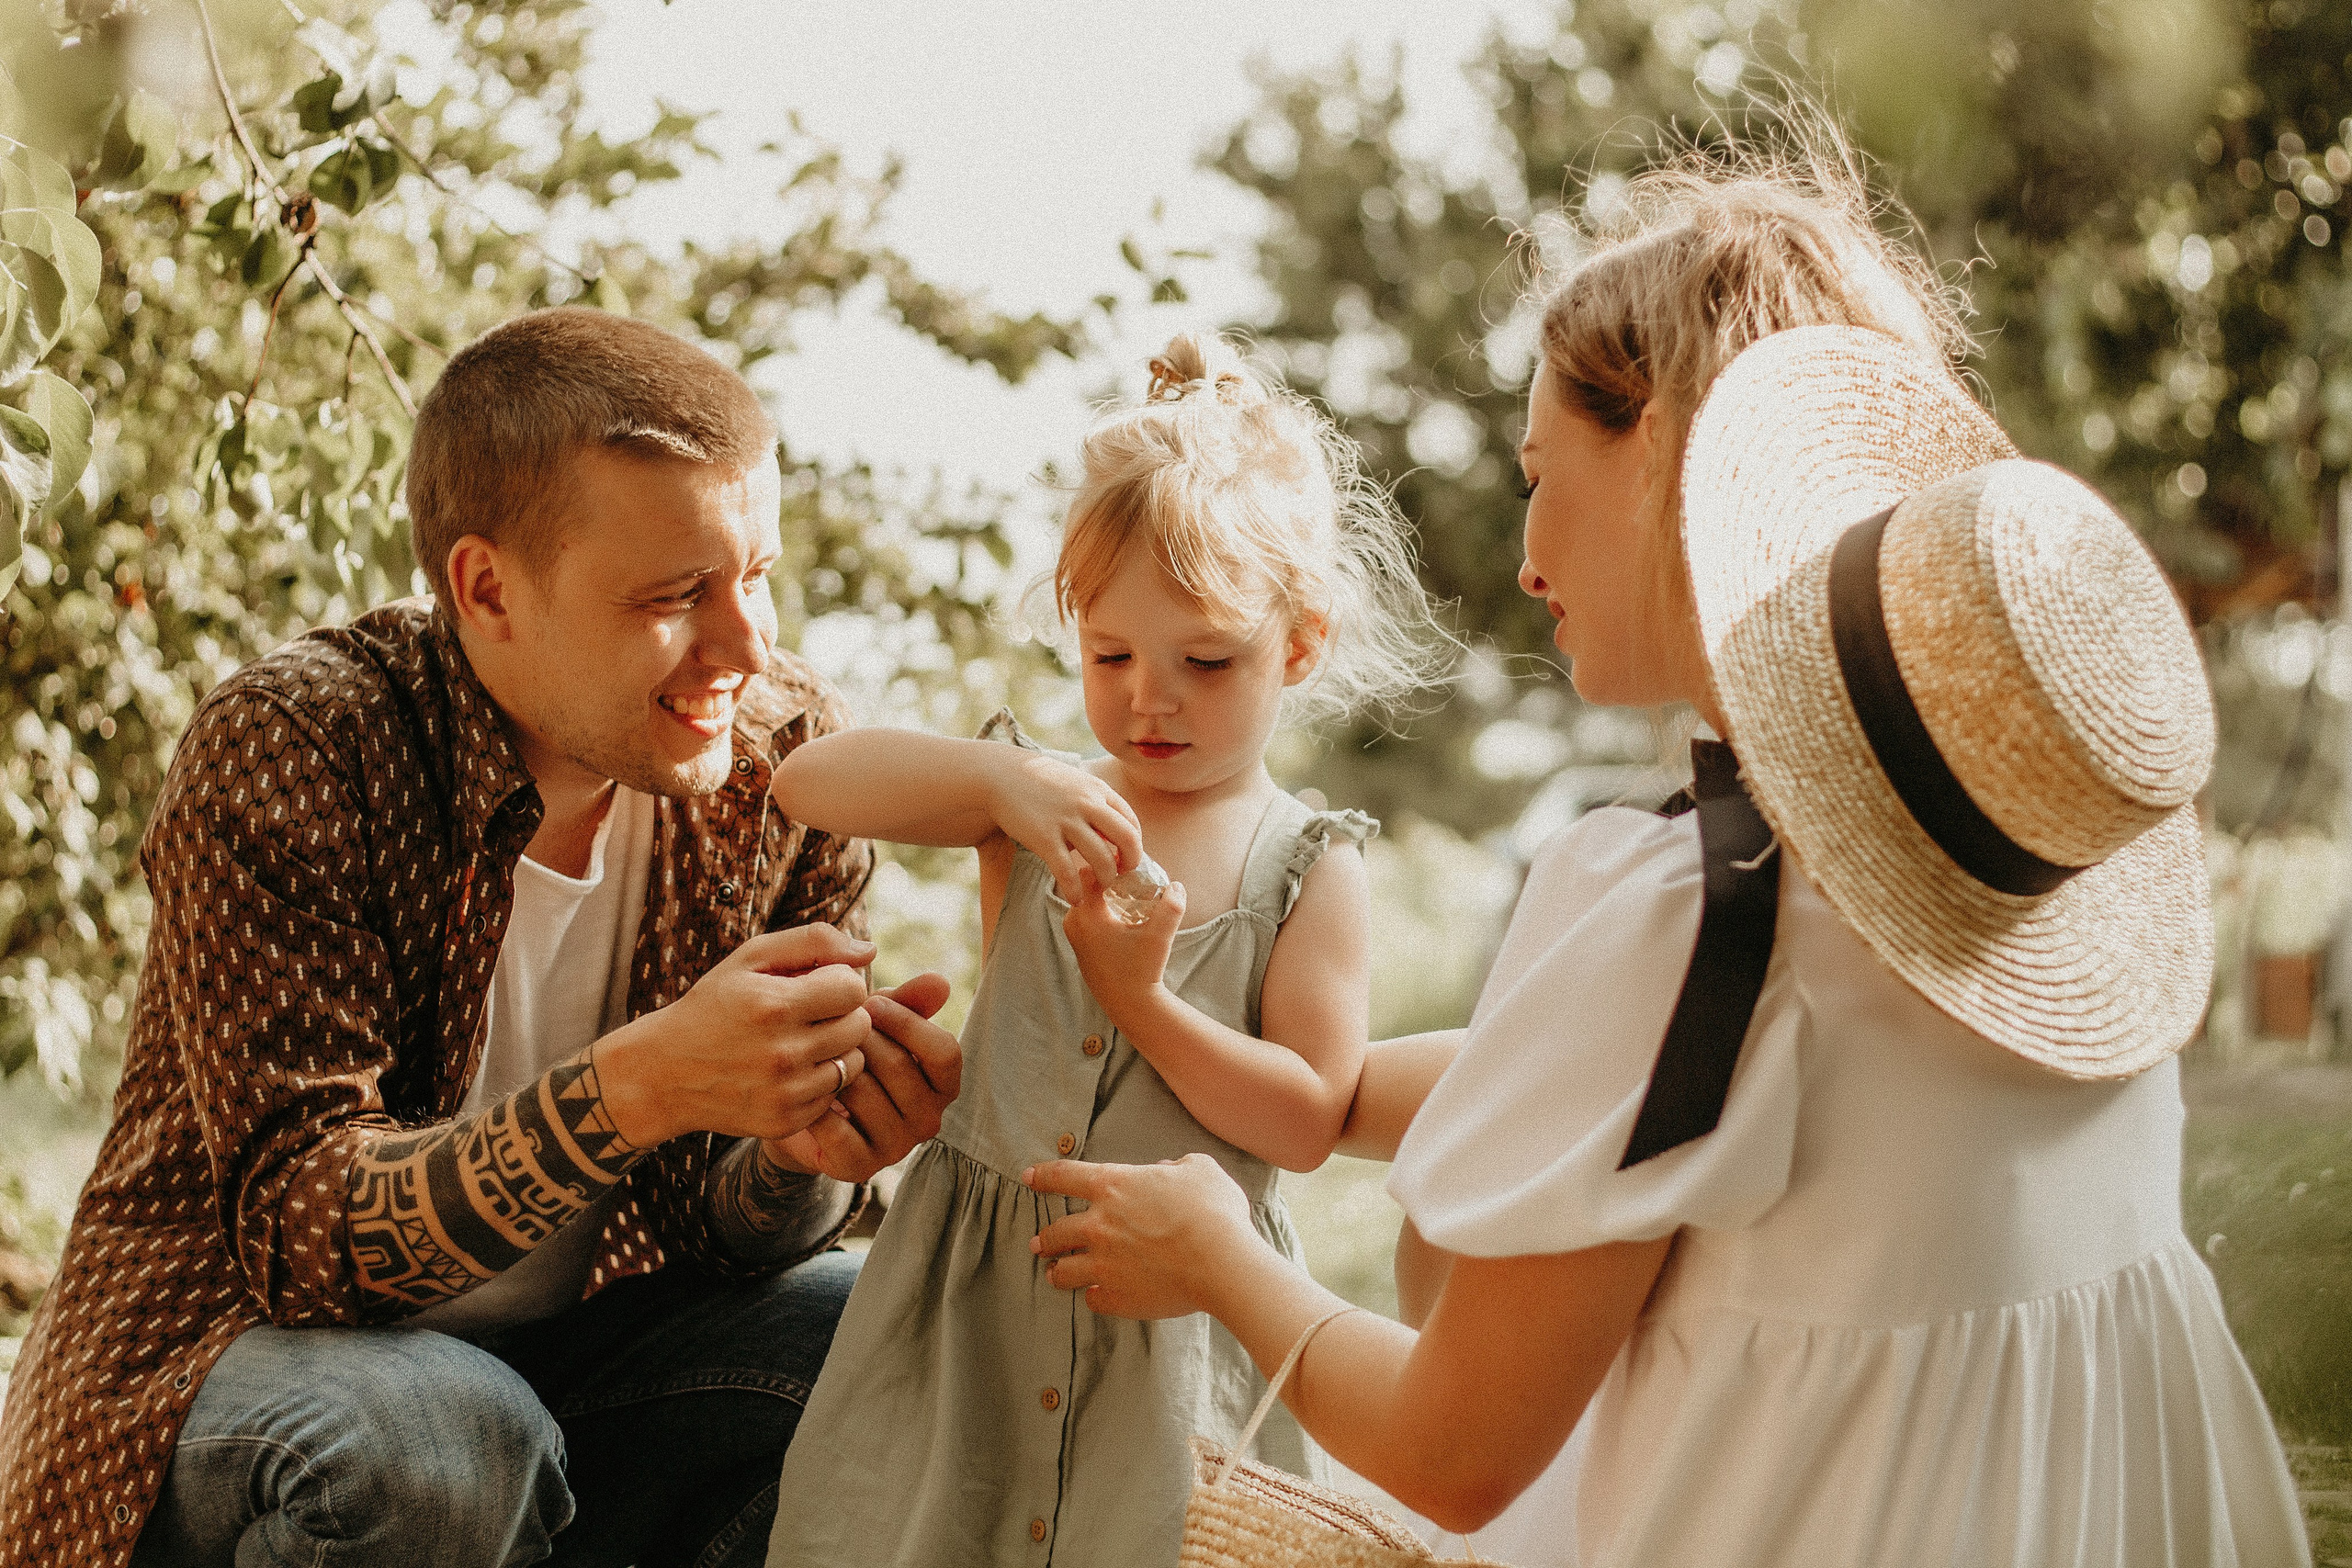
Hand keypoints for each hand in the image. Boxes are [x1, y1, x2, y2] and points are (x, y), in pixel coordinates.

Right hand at [596, 924, 875, 1147]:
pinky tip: (790, 1071)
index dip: (837, 982)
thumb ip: (812, 942)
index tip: (814, 985)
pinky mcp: (784, 1122)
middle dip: (841, 1013)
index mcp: (774, 1006)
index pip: (853, 988)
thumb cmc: (713, 1006)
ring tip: (802, 1040)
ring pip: (853, 1063)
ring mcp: (784, 1093)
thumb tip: (870, 951)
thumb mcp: (749, 959)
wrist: (663, 1073)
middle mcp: (782, 1053)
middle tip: (810, 1013)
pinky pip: (833, 1096)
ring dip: (836, 1049)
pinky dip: (819, 1082)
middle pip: (859, 1026)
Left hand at [768, 971, 961, 1181]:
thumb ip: (908, 1002)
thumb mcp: (880, 1024)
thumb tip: (940, 981)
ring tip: (817, 1054)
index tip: (871, 1003)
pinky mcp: (860, 1167)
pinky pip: (836, 1128)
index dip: (908, 1023)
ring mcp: (896, 1147)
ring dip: (834, 1067)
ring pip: (864, 1094)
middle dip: (861, 1038)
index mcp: (943, 1086)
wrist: (803, 1106)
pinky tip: (802, 1088)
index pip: (944, 1052)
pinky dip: (815, 1103)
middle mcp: (929, 1120)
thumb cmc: (852, 1056)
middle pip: (900, 1068)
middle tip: (832, 1025)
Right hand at [988, 750, 1144, 901]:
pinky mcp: (1044, 838)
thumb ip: (1094, 802)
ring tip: (1099, 886)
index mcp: (1098, 790)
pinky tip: (1075, 899)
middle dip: (1130, 862)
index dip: (1135, 844)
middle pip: (1127, 839)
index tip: (1127, 857)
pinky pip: (1067, 871)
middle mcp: (1087, 804)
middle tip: (1121, 873)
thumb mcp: (1075, 782)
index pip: (1131, 821)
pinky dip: (1075, 891)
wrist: (1001, 775)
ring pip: (1102, 859)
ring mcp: (1066, 821)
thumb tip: (1110, 830)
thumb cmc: (1040, 781)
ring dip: (1106, 878)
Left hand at [1023, 1152, 1261, 1319]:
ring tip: (1056, 1273)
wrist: (1221, 1263)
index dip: (1042, 1175)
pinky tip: (1097, 1296)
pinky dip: (1094, 1296)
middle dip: (1044, 1238)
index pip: (1063, 1176)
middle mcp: (1098, 1225)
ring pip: (1063, 1272)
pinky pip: (1093, 1299)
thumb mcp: (1199, 1169)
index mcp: (1113, 1186)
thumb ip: (1176, 1166)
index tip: (1028, 1177)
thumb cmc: (1213, 1212)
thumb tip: (1165, 1170)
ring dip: (1057, 1271)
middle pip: (1054, 1232)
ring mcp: (1103, 1265)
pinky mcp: (1116, 1297)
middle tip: (1038, 1243)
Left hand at [1062, 867, 1182, 1018]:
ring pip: (1085, 900)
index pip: (1091, 872)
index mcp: (1085, 916)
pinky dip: (1100, 909)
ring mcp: (1074, 936)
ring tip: (1129, 891)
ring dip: (1104, 893)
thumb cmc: (1142, 970)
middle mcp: (1073, 923)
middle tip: (1132, 874)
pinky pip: (1085, 916)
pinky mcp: (1079, 947)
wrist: (1131, 1006)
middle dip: (1107, 876)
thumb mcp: (1160, 937)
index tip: (1130, 865)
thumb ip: (1171, 907)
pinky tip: (1122, 913)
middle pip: (1086, 884)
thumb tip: (1176, 885)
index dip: (1110, 864)